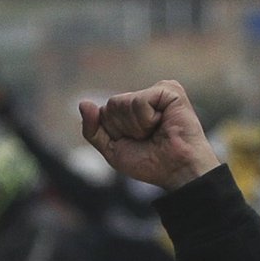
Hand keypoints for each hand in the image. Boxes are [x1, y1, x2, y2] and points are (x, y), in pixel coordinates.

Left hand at [77, 81, 222, 190]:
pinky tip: (163, 123)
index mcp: (131, 109)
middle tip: (147, 138)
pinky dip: (146, 119)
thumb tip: (83, 103)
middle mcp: (144, 96)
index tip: (136, 143)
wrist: (176, 171)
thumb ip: (93, 129)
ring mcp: (157, 91)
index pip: (104, 112)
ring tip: (156, 132)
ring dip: (136, 126)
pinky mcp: (169, 89)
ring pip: (122, 103)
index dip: (114, 133)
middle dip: (123, 128)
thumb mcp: (112, 149)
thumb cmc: (149, 163)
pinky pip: (139, 101)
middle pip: (111, 105)